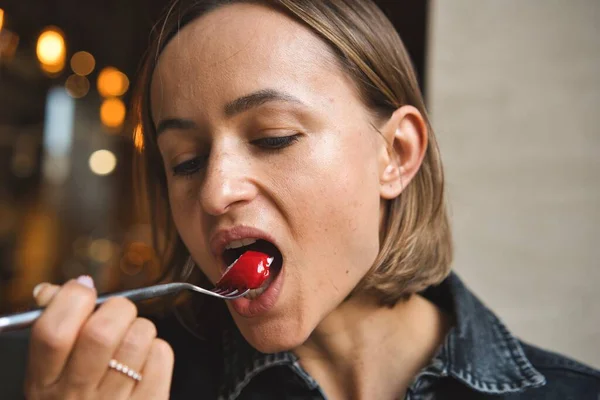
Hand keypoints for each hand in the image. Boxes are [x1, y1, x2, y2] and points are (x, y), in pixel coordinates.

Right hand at [24, 276, 173, 399]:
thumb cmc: (75, 396)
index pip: (53, 331)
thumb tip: (78, 284)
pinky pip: (161, 356)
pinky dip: (157, 349)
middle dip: (116, 309)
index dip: (72, 298)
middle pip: (102, 332)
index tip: (84, 290)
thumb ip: (56, 323)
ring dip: (140, 327)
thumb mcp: (50, 370)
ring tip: (131, 338)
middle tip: (117, 314)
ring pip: (138, 339)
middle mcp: (75, 395)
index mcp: (43, 381)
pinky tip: (144, 360)